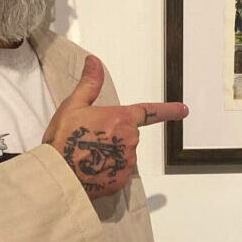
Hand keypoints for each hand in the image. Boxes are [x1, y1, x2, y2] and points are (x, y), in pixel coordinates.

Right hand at [43, 55, 187, 198]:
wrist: (58, 174)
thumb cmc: (63, 138)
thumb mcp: (73, 105)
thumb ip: (89, 84)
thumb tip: (94, 61)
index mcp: (121, 119)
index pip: (149, 112)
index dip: (168, 110)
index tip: (184, 110)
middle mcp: (130, 141)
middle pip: (127, 135)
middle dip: (113, 135)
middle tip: (88, 138)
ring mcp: (127, 163)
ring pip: (123, 154)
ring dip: (110, 154)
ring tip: (86, 155)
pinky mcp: (120, 181)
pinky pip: (117, 173)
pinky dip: (107, 171)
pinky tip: (90, 170)